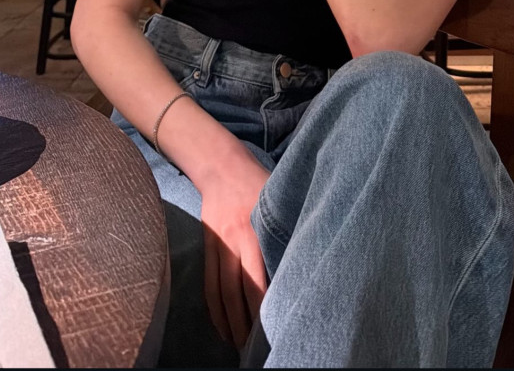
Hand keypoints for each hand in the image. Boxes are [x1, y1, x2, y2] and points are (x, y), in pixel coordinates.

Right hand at [201, 146, 270, 349]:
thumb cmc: (258, 181)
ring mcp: (218, 246)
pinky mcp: (208, 246)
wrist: (220, 165)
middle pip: (238, 292)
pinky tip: (221, 325)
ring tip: (238, 345)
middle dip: (246, 323)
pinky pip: (209, 283)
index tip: (276, 327)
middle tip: (256, 348)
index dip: (264, 307)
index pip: (258, 280)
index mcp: (254, 232)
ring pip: (221, 293)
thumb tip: (305, 257)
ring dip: (229, 321)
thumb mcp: (277, 199)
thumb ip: (286, 228)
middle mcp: (234, 242)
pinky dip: (214, 308)